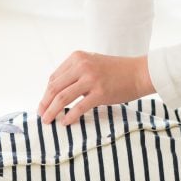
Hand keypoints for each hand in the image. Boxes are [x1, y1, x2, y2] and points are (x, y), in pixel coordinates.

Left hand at [38, 51, 154, 124]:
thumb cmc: (116, 70)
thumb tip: (57, 93)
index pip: (54, 77)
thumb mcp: (92, 63)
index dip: (46, 93)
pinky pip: (78, 107)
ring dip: (52, 111)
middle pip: (54, 87)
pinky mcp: (100, 92)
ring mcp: (91, 79)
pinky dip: (69, 116)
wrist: (139, 73)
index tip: (43, 104)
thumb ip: (76, 73)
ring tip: (47, 121)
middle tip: (41, 115)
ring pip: (62, 97)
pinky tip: (65, 122)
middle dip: (45, 103)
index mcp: (77, 57)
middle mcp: (82, 66)